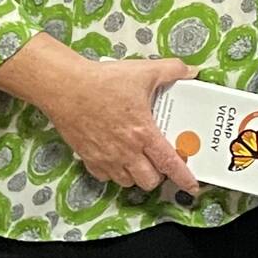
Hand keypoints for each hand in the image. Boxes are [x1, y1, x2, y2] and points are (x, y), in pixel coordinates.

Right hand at [32, 54, 199, 196]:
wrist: (65, 88)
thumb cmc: (104, 81)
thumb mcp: (145, 71)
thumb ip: (173, 70)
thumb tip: (192, 71)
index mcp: (143, 133)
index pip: (169, 163)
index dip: (183, 177)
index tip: (193, 187)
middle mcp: (125, 151)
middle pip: (148, 181)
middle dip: (159, 175)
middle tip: (161, 159)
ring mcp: (105, 158)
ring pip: (127, 182)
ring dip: (137, 175)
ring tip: (141, 158)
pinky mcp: (88, 158)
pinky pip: (106, 177)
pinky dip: (115, 172)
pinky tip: (119, 157)